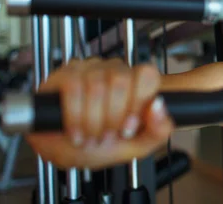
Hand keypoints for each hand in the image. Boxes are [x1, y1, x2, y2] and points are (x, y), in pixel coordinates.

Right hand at [26, 57, 173, 169]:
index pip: (147, 74)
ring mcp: (89, 69)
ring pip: (97, 86)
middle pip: (122, 80)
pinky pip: (73, 88)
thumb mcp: (135, 146)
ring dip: (92, 121)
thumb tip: (158, 105)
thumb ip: (158, 130)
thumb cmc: (98, 145)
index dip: (138, 103)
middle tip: (105, 135)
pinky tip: (75, 132)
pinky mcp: (64, 74)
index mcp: (135, 84)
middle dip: (112, 118)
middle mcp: (114, 71)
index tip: (128, 128)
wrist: (64, 152)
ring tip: (89, 136)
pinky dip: (74, 116)